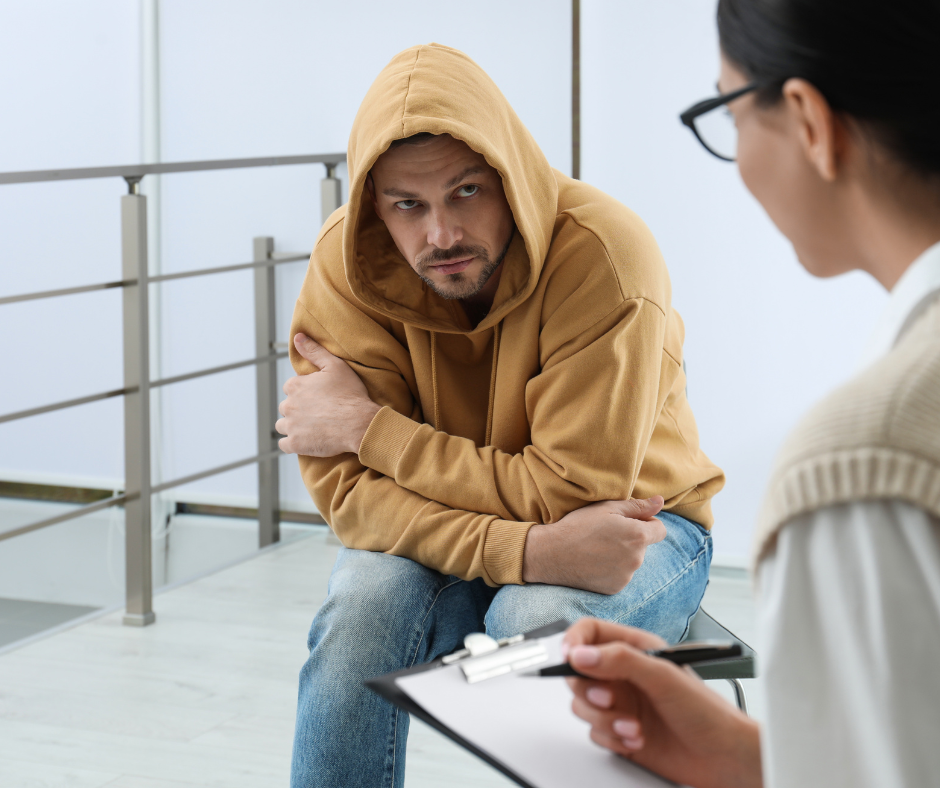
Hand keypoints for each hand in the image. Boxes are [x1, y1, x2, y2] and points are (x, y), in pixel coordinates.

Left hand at [276, 334, 381, 455]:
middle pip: (286, 407)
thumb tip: (298, 337)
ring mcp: (291, 426)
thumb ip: (314, 351)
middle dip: (297, 409)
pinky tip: (305, 441)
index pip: (291, 388)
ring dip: (292, 426)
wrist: (359, 423)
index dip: (304, 392)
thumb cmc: (350, 394)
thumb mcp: (335, 366)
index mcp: (295, 386)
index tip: (317, 397)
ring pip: (283, 425)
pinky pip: (284, 445)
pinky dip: (292, 443)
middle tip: (317, 413)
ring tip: (311, 428)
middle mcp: (288, 405)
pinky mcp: (295, 444)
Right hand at [521, 497, 666, 593]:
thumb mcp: (607, 508)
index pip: (660, 530)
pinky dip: (612, 569)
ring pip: (632, 561)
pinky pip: (621, 575)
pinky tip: (594, 562)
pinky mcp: (615, 588)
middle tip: (606, 534)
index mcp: (638, 536)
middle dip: (632, 539)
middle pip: (644, 546)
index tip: (629, 522)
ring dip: (622, 555)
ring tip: (597, 548)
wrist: (552, 554)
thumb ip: (638, 506)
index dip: (647, 523)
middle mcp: (637, 559)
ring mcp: (626, 576)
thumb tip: (660, 501)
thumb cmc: (579, 525)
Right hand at [563, 619, 761, 787]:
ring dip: (604, 719)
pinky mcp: (619, 730)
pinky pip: (594, 732)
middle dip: (588, 689)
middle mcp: (624, 674)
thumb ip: (620, 661)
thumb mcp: (663, 676)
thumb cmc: (706, 711)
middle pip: (578, 672)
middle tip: (608, 698)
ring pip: (583, 704)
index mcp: (635, 649)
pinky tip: (636, 739)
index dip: (574, 642)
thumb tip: (581, 655)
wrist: (723, 758)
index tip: (570, 657)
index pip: (590, 633)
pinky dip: (611, 737)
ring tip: (632, 726)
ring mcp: (620, 703)